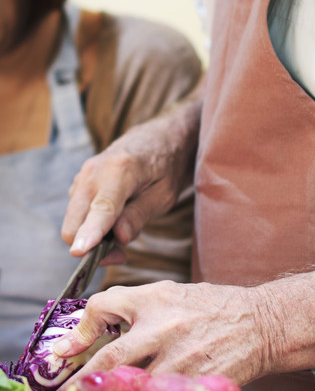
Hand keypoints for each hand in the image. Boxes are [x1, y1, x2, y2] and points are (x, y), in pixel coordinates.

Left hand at [51, 280, 266, 390]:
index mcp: (156, 298)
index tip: (65, 352)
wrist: (261, 322)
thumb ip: (137, 307)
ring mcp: (182, 357)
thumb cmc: (214, 308)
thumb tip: (94, 327)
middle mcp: (165, 326)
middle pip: (110, 359)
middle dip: (82, 383)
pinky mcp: (197, 382)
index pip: (103, 306)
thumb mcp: (174, 293)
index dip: (80, 330)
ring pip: (134, 388)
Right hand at [62, 84, 202, 255]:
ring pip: (73, 222)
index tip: (79, 252)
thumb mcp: (165, 194)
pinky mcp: (79, 183)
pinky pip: (77, 214)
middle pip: (75, 222)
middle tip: (121, 253)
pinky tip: (114, 220)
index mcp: (121, 170)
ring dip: (92, 237)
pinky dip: (90, 225)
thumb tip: (120, 238)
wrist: (157, 138)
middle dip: (91, 247)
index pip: (102, 209)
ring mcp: (83, 176)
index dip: (90, 233)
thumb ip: (140, 214)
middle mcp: (94, 171)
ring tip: (123, 231)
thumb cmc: (166, 165)